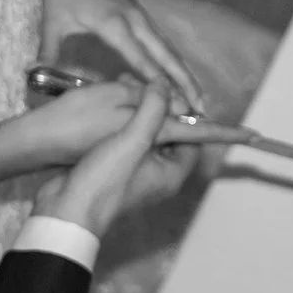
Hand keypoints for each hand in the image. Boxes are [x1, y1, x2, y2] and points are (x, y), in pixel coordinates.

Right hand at [16, 78, 247, 165]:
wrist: (63, 211)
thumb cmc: (102, 182)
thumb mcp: (132, 140)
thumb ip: (152, 110)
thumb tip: (164, 85)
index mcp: (171, 171)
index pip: (200, 139)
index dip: (207, 119)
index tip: (229, 114)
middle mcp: (158, 172)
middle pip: (174, 131)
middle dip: (166, 105)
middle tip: (158, 81)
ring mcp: (136, 171)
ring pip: (149, 132)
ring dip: (143, 108)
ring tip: (134, 83)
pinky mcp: (115, 167)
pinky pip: (129, 137)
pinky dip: (126, 119)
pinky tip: (113, 100)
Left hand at [38, 0, 205, 113]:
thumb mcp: (52, 21)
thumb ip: (48, 54)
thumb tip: (34, 81)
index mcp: (113, 23)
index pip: (141, 59)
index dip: (158, 83)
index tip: (174, 104)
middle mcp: (135, 21)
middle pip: (167, 57)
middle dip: (185, 83)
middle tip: (200, 110)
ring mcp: (141, 18)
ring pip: (170, 50)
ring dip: (185, 75)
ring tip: (200, 101)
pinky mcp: (142, 16)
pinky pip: (164, 44)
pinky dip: (176, 63)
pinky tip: (183, 78)